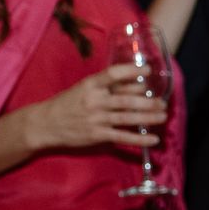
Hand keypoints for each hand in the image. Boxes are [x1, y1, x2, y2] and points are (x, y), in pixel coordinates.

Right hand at [27, 64, 165, 151]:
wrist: (45, 123)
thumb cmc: (68, 104)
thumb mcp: (84, 89)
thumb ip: (107, 87)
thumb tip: (135, 83)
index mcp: (90, 85)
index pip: (112, 74)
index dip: (131, 71)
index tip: (148, 69)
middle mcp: (94, 100)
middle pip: (126, 100)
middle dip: (148, 101)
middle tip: (163, 102)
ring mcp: (96, 118)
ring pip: (127, 118)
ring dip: (148, 118)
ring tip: (163, 116)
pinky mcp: (97, 135)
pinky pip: (123, 137)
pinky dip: (140, 139)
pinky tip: (153, 139)